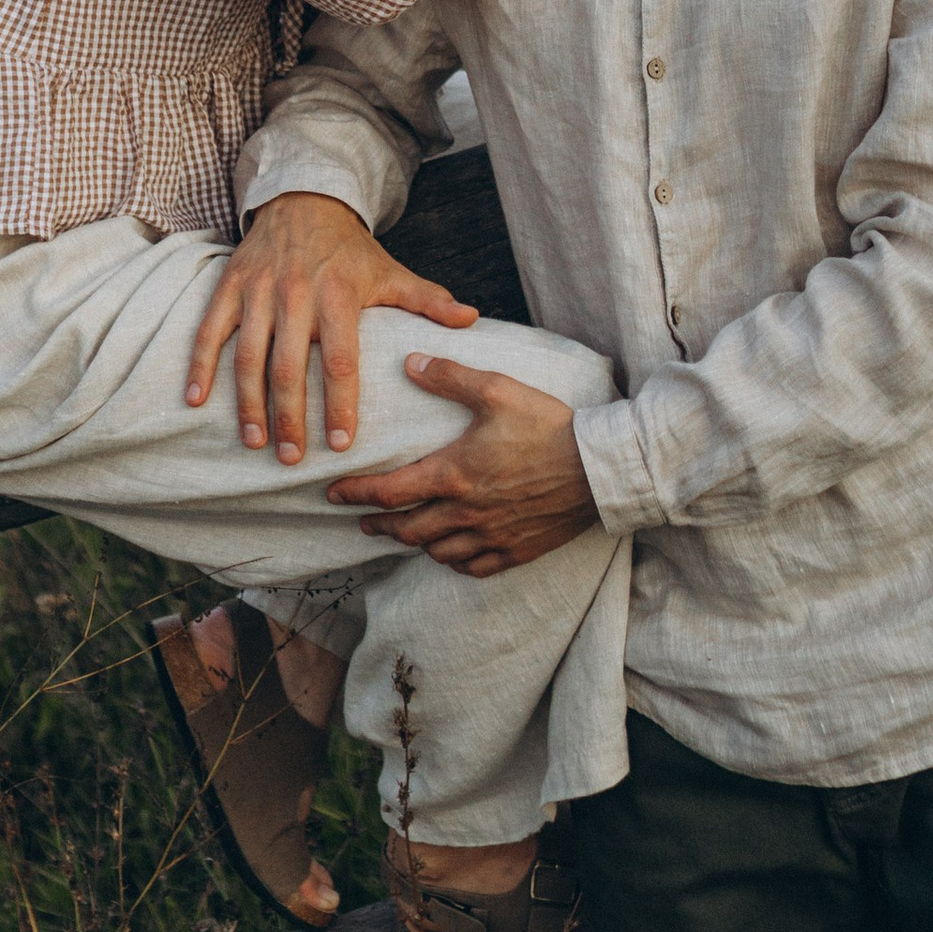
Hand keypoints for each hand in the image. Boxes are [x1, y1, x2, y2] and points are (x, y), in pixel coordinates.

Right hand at [185, 189, 476, 464]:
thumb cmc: (350, 250)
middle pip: (290, 366)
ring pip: (248, 355)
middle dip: (290, 417)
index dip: (340, 403)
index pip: (341, 359)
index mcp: (339, 296)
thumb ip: (428, 300)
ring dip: (248, 403)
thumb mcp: (390, 272)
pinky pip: (209, 331)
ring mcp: (258, 291)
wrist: (303, 200)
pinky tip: (196, 402)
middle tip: (292, 460)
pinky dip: (200, 366)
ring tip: (255, 442)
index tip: (342, 444)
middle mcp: (296, 294)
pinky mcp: (229, 287)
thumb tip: (473, 320)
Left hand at [326, 354, 600, 575]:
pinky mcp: (516, 550)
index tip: (334, 495)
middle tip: (364, 521)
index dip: (354, 494)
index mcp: (453, 475)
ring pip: (436, 552)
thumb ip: (449, 378)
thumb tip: (409, 364)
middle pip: (406, 529)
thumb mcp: (497, 390)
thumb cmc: (548, 426)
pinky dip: (455, 562)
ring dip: (414, 543)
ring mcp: (490, 536)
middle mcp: (464, 513)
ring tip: (406, 533)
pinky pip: (473, 567)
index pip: (387, 492)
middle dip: (379, 525)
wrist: (598, 469)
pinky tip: (452, 554)